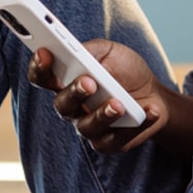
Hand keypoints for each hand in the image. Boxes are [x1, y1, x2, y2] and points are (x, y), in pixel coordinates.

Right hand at [26, 40, 169, 152]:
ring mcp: (89, 126)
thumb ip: (90, 50)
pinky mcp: (109, 142)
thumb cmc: (126, 70)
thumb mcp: (110, 51)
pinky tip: (149, 110)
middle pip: (62, 104)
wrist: (154, 93)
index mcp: (66, 81)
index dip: (39, 66)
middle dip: (74, 92)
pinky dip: (136, 125)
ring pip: (87, 127)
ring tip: (119, 103)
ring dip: (103, 115)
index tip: (44, 52)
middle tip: (89, 81)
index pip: (42, 77)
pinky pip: (116, 139)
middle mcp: (73, 106)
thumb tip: (76, 50)